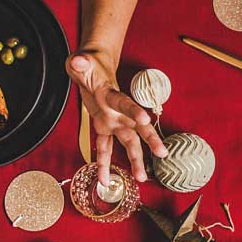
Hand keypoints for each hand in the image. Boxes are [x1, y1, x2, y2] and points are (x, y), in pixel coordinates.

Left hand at [66, 50, 164, 186]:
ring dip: (134, 160)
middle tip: (162, 153)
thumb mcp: (81, 62)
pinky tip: (105, 180)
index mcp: (112, 94)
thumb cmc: (88, 64)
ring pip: (128, 142)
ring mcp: (113, 121)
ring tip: (140, 177)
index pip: (125, 103)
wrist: (93, 67)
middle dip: (150, 139)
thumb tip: (79, 61)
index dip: (134, 110)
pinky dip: (104, 164)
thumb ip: (80, 63)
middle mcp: (117, 111)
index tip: (145, 118)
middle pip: (137, 126)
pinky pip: (105, 148)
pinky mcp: (104, 127)